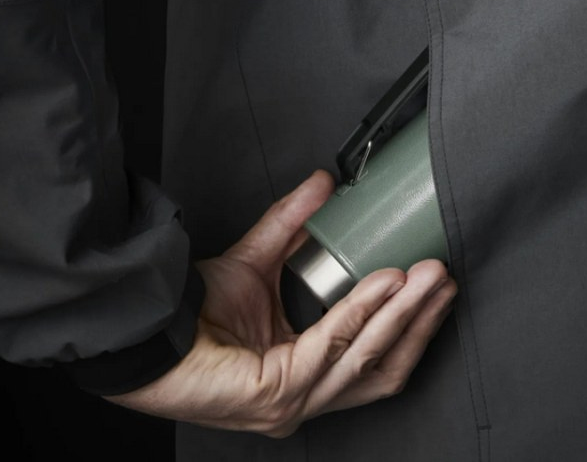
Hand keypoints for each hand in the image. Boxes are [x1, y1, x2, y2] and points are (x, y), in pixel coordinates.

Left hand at [105, 170, 456, 436]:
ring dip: (405, 314)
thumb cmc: (191, 316)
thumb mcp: (258, 263)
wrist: (143, 332)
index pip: (376, 359)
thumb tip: (323, 185)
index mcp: (308, 375)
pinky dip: (363, 310)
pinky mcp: (278, 393)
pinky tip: (385, 283)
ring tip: (428, 277)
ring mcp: (295, 401)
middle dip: (421, 321)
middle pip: (385, 366)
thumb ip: (293, 226)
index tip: (431, 286)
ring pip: (368, 357)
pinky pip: (332, 344)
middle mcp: (308, 396)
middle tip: (443, 278)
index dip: (411, 326)